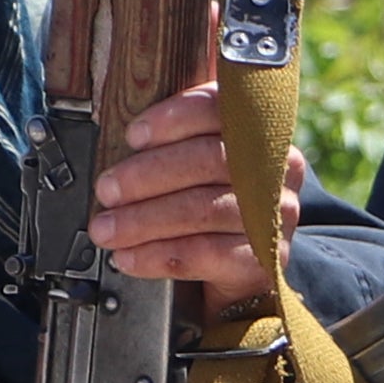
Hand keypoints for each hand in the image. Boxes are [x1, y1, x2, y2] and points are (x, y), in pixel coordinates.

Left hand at [88, 81, 274, 314]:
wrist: (236, 272)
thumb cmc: (207, 209)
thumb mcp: (194, 167)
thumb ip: (172, 142)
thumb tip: (123, 140)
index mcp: (259, 131)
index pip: (222, 110)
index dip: (175, 118)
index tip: (133, 135)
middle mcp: (277, 170)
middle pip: (210, 160)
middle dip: (147, 174)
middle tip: (106, 190)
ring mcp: (273, 216)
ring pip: (203, 209)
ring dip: (143, 219)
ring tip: (107, 230)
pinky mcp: (263, 260)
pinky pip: (205, 253)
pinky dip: (158, 255)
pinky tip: (129, 257)